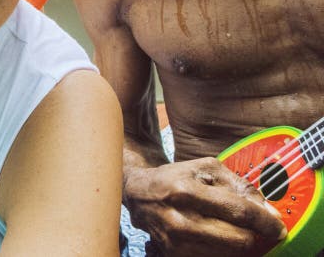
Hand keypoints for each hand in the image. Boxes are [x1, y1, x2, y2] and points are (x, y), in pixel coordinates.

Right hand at [125, 158, 286, 255]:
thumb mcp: (206, 169)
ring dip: (240, 243)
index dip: (264, 221)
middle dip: (254, 235)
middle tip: (257, 228)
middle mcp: (180, 219)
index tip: (278, 226)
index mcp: (186, 190)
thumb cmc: (176, 178)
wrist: (139, 195)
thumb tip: (268, 212)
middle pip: (238, 239)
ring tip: (234, 229)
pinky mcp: (174, 255)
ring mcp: (176, 241)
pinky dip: (224, 250)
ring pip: (230, 253)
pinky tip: (220, 236)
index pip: (238, 211)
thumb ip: (239, 186)